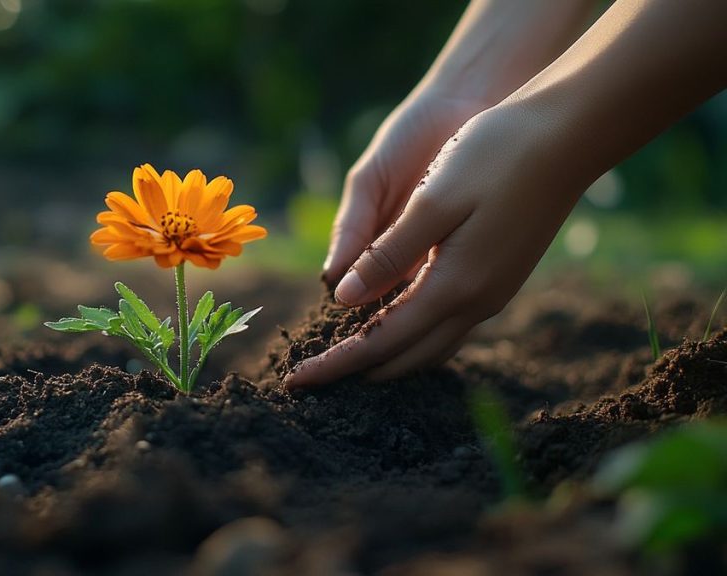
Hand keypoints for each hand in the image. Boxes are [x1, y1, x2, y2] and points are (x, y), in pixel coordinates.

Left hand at [287, 102, 586, 387]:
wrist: (571, 135)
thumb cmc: (497, 155)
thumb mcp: (433, 201)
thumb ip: (387, 254)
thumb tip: (342, 297)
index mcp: (455, 286)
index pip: (381, 343)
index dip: (336, 364)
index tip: (297, 381)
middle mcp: (477, 301)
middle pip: (406, 356)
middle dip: (356, 369)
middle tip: (313, 379)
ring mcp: (494, 292)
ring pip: (431, 346)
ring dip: (389, 357)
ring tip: (349, 360)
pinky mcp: (502, 276)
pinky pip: (449, 325)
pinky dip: (415, 335)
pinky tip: (398, 323)